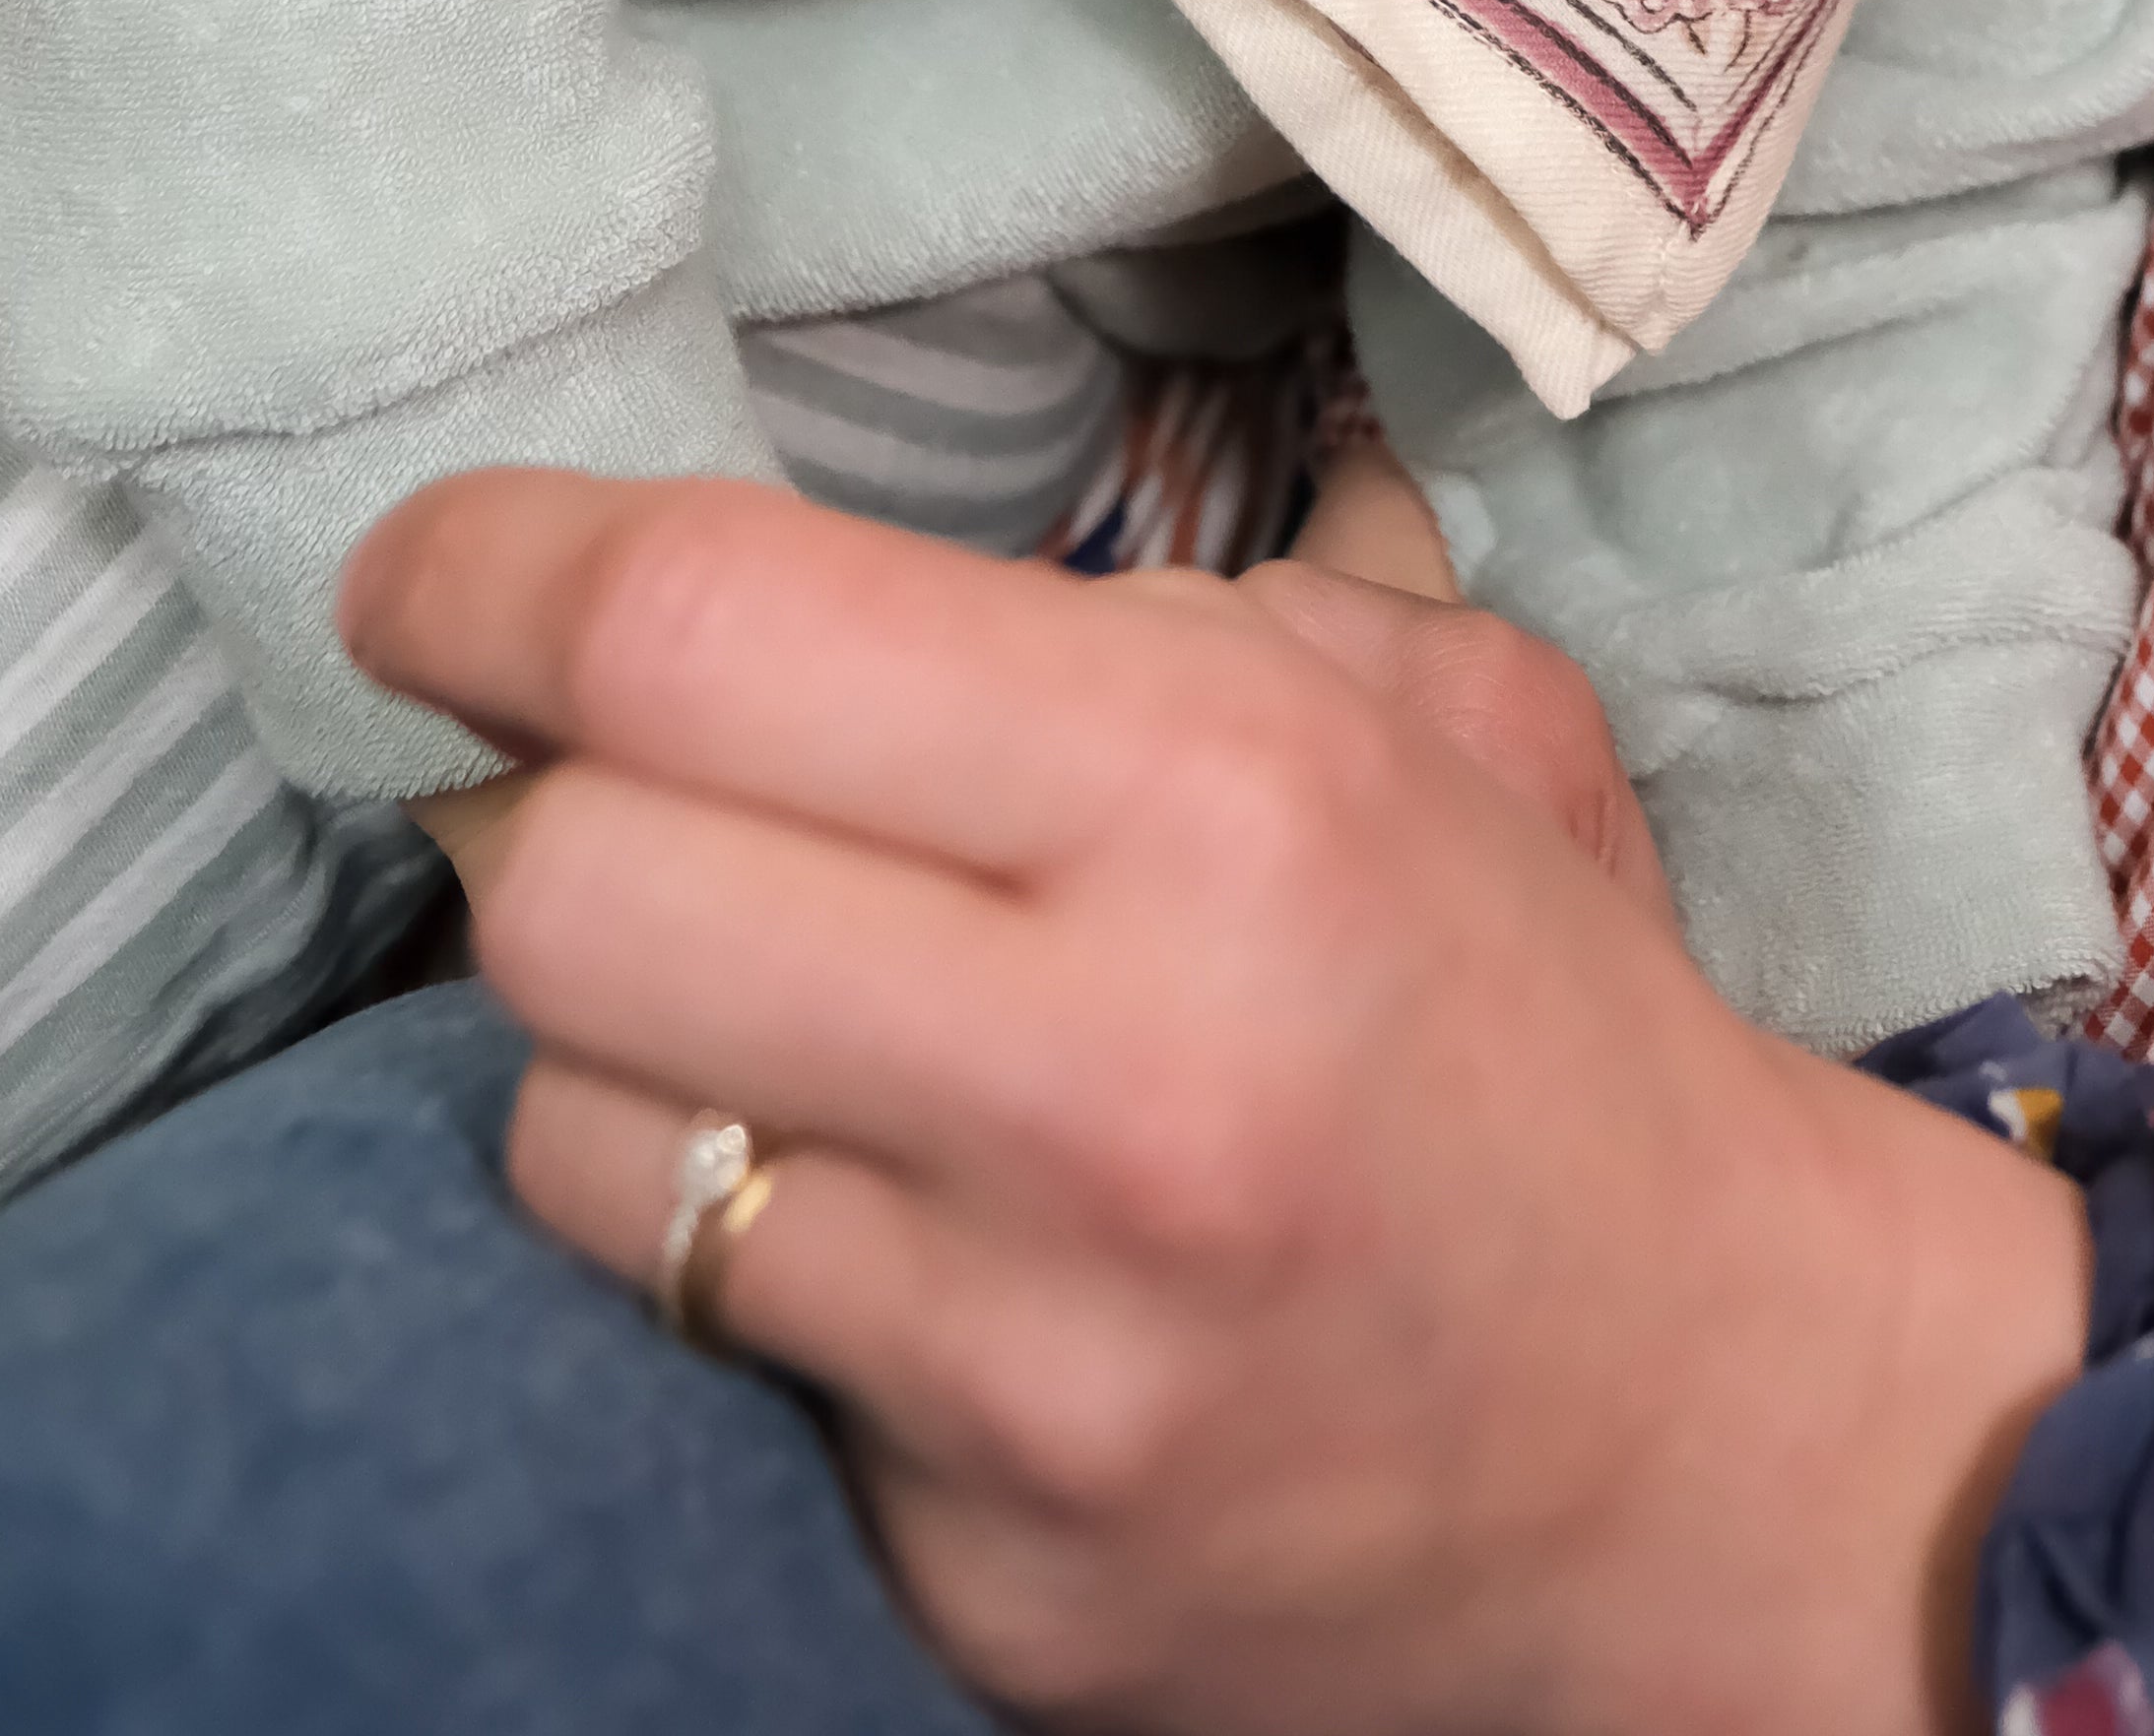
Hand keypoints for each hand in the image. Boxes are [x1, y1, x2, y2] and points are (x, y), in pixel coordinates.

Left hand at [341, 472, 2087, 1735]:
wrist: (1725, 1429)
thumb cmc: (1534, 1007)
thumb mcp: (1419, 703)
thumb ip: (1124, 617)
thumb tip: (782, 604)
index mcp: (1222, 798)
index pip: (694, 636)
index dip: (487, 573)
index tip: (429, 570)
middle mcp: (1113, 1080)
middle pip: (561, 890)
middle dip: (540, 810)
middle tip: (614, 788)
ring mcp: (1032, 1371)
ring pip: (573, 1141)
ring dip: (635, 1055)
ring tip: (792, 1023)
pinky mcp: (980, 1582)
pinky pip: (713, 1363)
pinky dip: (767, 1266)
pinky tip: (915, 1231)